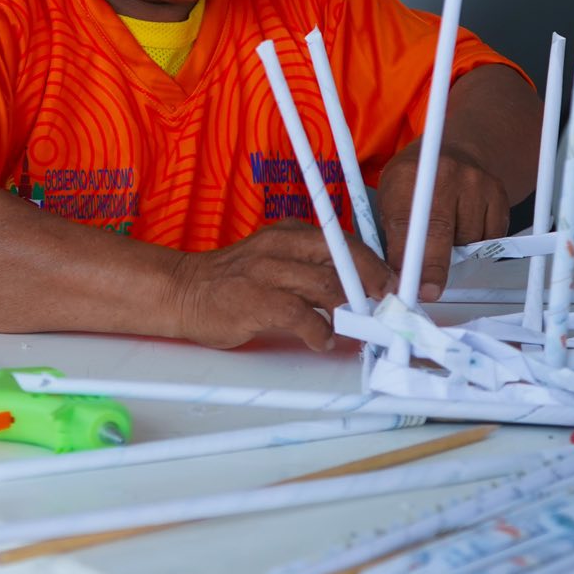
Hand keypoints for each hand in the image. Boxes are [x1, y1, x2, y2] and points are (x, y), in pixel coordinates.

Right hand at [163, 221, 392, 351]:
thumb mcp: (273, 259)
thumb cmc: (231, 281)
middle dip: (371, 282)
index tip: (390, 283)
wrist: (182, 290)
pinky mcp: (256, 300)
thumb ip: (308, 267)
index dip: (372, 263)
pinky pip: (301, 315)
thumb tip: (352, 287)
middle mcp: (280, 245)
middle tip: (384, 305)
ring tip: (357, 326)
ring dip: (349, 309)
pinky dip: (319, 331)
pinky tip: (321, 340)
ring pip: (326, 285)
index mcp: (288, 233)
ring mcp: (267, 271)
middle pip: (342, 257)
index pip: (342, 241)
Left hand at [376, 143, 510, 302]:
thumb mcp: (389, 200)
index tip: (413, 287)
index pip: (410, 226)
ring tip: (444, 237)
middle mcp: (445, 175)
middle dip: (435, 269)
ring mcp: (475, 183)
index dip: (412, 261)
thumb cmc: (414, 182)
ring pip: (469, 241)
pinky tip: (463, 228)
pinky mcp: (498, 194)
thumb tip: (398, 278)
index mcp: (409, 176)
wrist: (451, 150)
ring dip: (456, 253)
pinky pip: (491, 237)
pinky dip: (477, 243)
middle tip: (429, 289)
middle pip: (443, 235)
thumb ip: (393, 237)